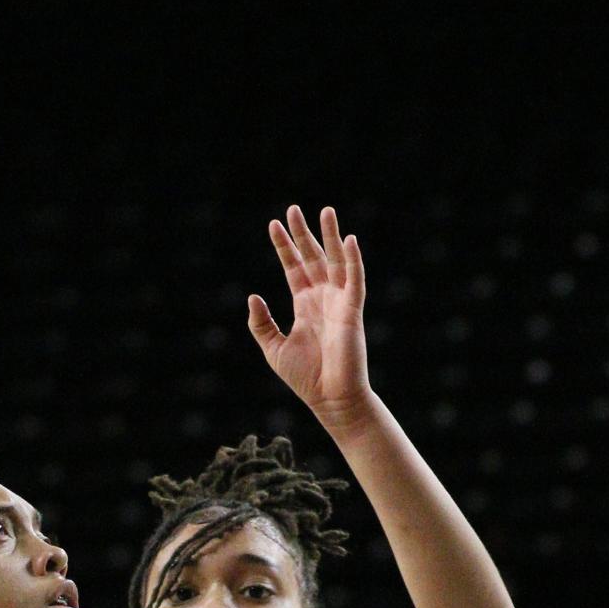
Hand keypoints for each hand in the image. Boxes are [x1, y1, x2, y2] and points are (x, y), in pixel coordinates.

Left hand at [249, 205, 372, 427]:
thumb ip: (261, 323)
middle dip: (303, 234)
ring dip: (331, 236)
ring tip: (325, 211)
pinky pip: (355, 280)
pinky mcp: (353, 310)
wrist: (330, 398)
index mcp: (304, 305)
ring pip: (336, 261)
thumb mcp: (273, 348)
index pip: (293, 268)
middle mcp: (322, 298)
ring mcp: (339, 302)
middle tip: (293, 209)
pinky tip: (349, 239)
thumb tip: (253, 296)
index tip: (273, 224)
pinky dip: (353, 260)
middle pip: (313, 257)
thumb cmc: (305, 378)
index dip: (284, 247)